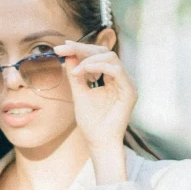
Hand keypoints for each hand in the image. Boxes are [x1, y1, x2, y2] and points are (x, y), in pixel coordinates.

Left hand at [56, 42, 134, 177]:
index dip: (80, 49)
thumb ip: (76, 74)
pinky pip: (116, 70)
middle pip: (104, 52)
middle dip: (82, 49)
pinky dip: (98, 67)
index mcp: (111, 78)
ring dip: (89, 59)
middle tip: (63, 49)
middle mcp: (121, 78)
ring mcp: (127, 84)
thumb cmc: (91, 122)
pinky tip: (83, 71)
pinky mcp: (129, 91)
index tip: (61, 47)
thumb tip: (68, 54)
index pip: (98, 55)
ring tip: (75, 70)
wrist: (99, 141)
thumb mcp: (79, 92)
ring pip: (111, 57)